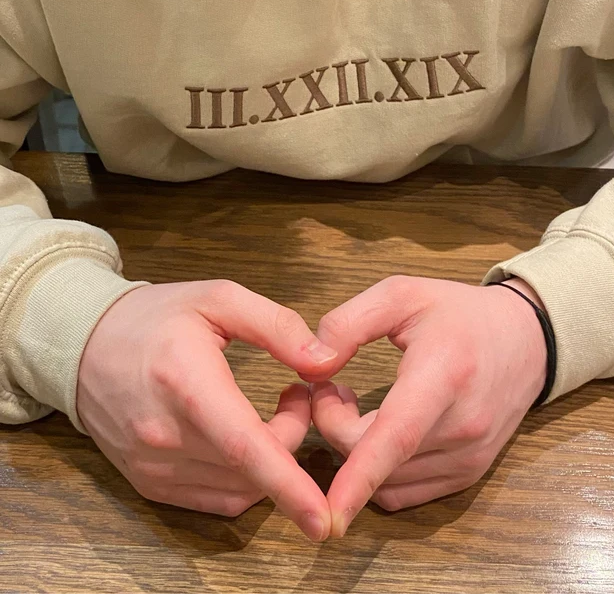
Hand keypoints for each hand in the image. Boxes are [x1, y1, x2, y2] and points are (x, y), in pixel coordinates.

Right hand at [77, 280, 337, 540]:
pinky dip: (245, 480)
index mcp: (185, 382)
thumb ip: (277, 326)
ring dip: (271, 462)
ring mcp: (153, 466)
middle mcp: (164, 435)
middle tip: (297, 395)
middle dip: (292, 436)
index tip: (323, 517)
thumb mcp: (218, 300)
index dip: (287, 484)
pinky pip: (214, 498)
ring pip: (238, 490)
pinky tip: (246, 442)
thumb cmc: (156, 318)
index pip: (242, 445)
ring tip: (269, 415)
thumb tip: (324, 361)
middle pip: (252, 467)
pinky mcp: (149, 483)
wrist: (84, 344)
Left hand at [305, 276, 546, 536]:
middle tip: (329, 389)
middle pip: (379, 460)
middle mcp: (462, 427)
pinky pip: (406, 493)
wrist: (525, 339)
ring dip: (354, 454)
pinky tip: (376, 434)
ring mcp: (469, 457)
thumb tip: (312, 369)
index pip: (398, 435)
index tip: (328, 512)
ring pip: (388, 483)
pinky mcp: (469, 473)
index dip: (360, 475)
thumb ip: (347, 324)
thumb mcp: (400, 294)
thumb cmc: (457, 313)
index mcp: (444, 375)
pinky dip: (377, 474)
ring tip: (352, 406)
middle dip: (334, 428)